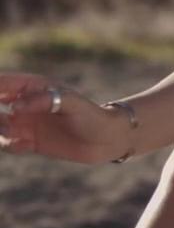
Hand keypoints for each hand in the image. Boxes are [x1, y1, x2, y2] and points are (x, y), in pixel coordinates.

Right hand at [0, 74, 129, 164]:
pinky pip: (9, 144)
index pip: (3, 83)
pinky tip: (23, 144)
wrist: (109, 139)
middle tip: (4, 121)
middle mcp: (27, 105)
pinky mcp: (31, 142)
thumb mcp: (72, 104)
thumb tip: (13, 106)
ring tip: (14, 131)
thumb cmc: (93, 116)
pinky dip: (9, 144)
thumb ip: (45, 100)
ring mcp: (28, 124)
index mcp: (35, 88)